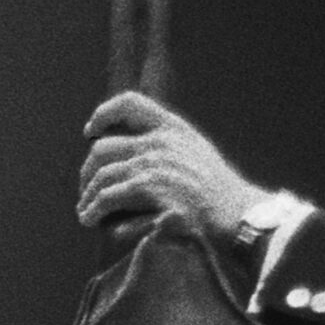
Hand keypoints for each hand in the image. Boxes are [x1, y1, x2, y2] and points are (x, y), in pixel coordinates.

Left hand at [78, 90, 266, 240]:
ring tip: (85, 212)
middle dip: (88, 172)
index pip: (129, 104)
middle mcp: (160, 143)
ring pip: (102, 177)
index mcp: (172, 129)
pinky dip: (94, 211)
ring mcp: (155, 166)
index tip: (90, 132)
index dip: (104, 114)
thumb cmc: (217, 194)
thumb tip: (130, 152)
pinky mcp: (151, 192)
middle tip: (86, 190)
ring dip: (88, 197)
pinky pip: (108, 199)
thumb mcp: (195, 154)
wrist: (239, 218)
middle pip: (103, 148)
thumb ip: (166, 146)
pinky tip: (92, 219)